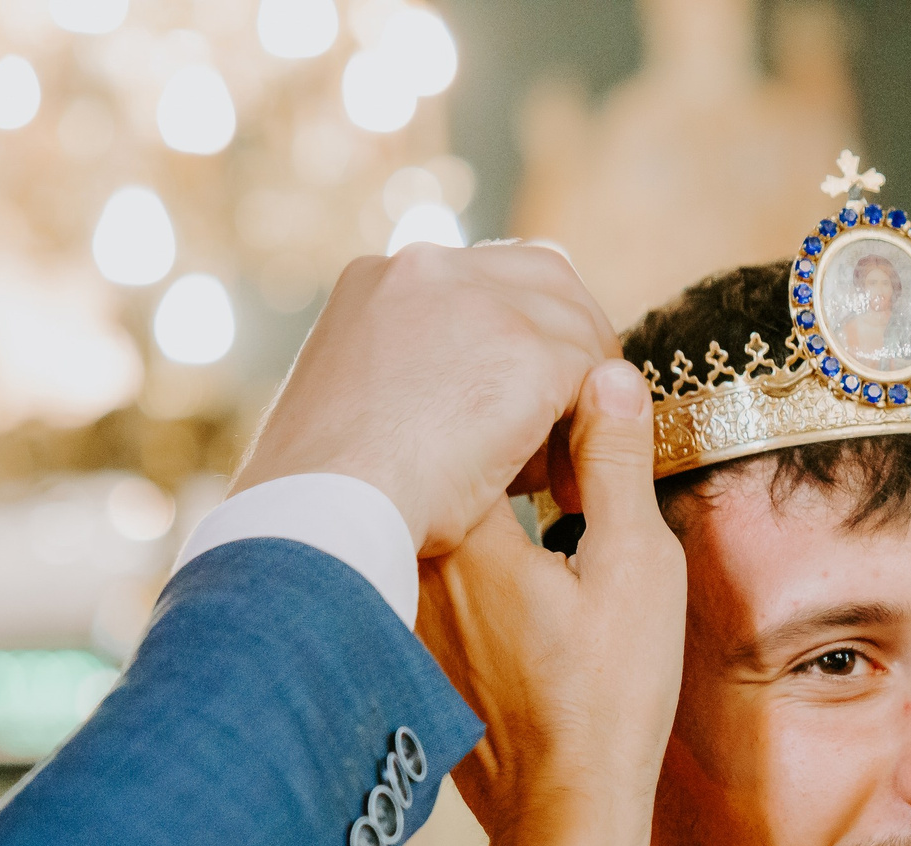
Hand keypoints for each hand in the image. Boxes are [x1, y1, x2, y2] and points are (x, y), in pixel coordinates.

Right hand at [234, 242, 616, 558]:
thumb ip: (404, 380)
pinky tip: (562, 493)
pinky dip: (588, 436)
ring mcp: (481, 303)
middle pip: (548, 280)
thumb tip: (448, 407)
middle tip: (573, 428)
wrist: (319, 511)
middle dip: (571, 350)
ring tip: (563, 475)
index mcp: (382, 279)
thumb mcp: (352, 408)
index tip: (529, 400)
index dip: (521, 333)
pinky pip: (591, 382)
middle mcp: (430, 269)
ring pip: (577, 331)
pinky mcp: (526, 351)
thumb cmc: (323, 493)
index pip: (486, 277)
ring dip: (582, 400)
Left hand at [416, 360, 683, 845]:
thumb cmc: (605, 699)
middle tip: (582, 435)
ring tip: (562, 503)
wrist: (558, 813)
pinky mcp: (408, 627)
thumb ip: (614, 465)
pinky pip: (438, 549)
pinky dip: (479, 536)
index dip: (545, 394)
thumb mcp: (635, 568)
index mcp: (459, 522)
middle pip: (453, 447)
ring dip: (492, 480)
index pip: (483, 411)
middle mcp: (410, 549)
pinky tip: (532, 575)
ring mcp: (402, 592)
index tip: (597, 404)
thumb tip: (606, 374)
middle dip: (510, 427)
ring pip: (443, 499)